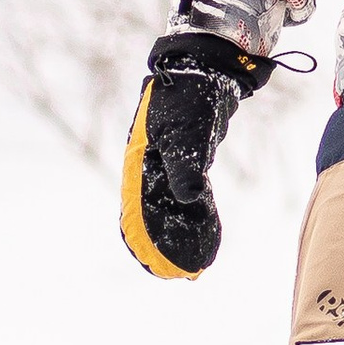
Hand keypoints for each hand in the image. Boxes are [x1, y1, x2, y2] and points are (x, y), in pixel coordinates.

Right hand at [120, 34, 271, 277]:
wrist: (204, 71)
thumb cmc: (190, 98)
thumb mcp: (185, 132)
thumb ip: (186, 167)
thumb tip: (190, 199)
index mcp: (138, 165)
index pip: (135, 214)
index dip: (145, 242)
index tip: (158, 266)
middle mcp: (148, 171)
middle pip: (151, 218)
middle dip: (164, 246)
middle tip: (182, 273)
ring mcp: (166, 167)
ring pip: (170, 210)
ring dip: (181, 235)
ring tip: (195, 263)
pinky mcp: (186, 163)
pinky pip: (187, 198)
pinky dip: (196, 217)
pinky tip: (208, 233)